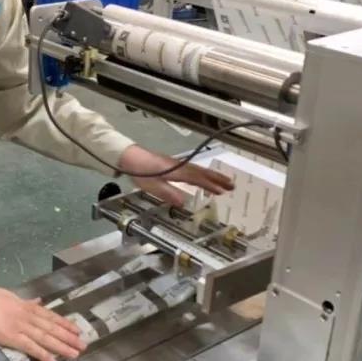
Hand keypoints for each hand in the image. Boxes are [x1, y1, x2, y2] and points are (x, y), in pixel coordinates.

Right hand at [0, 286, 85, 360]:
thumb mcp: (11, 296)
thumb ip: (26, 301)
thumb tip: (38, 301)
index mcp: (27, 306)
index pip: (50, 316)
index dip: (64, 323)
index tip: (76, 330)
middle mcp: (27, 316)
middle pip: (51, 328)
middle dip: (68, 337)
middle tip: (83, 344)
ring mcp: (20, 327)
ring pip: (45, 337)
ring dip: (61, 346)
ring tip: (74, 353)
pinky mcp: (10, 337)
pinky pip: (29, 346)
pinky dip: (42, 353)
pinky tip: (52, 360)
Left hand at [119, 144, 233, 207]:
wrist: (130, 157)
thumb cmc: (140, 172)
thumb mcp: (152, 186)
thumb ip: (168, 194)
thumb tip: (183, 202)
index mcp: (177, 172)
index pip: (198, 179)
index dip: (211, 185)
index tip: (223, 191)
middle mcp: (180, 167)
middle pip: (202, 173)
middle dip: (217, 179)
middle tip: (232, 185)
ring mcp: (177, 164)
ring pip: (198, 170)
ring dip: (212, 176)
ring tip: (223, 182)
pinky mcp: (173, 164)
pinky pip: (192, 169)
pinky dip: (202, 174)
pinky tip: (202, 178)